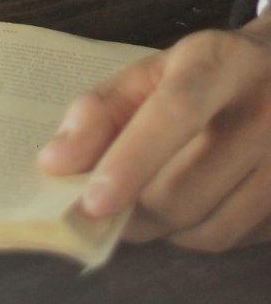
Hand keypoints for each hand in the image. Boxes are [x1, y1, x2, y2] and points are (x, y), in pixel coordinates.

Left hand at [37, 16, 270, 250]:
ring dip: (167, 230)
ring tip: (152, 200)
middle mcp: (267, 110)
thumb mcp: (153, 72)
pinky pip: (236, 240)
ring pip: (211, 228)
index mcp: (220, 63)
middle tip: (106, 206)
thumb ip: (101, 111)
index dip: (131, 161)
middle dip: (133, 209)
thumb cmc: (207, 75)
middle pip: (186, 187)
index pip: (177, 113)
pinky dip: (201, 235)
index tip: (91, 202)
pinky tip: (197, 205)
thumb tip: (55, 164)